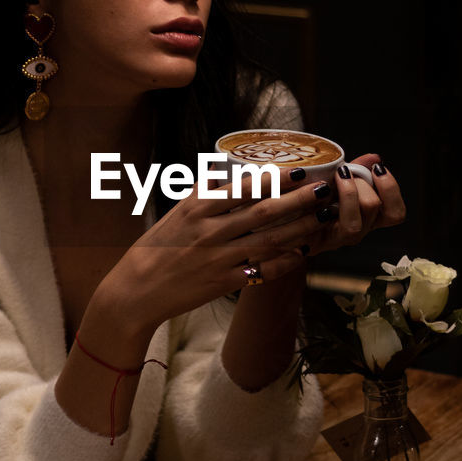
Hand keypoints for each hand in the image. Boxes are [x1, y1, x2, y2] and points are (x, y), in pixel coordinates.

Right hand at [97, 162, 395, 335]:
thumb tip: (229, 173)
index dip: (275, 178)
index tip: (299, 171)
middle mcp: (211, 230)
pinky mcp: (224, 282)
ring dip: (301, 229)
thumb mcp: (177, 213)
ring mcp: (219, 258)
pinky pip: (262, 270)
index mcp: (198, 207)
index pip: (243, 187)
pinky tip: (303, 252)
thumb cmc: (157, 247)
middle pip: (264, 212)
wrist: (137, 289)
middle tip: (324, 190)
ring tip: (323, 218)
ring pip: (269, 240)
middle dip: (298, 200)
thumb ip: (205, 194)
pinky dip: (285, 261)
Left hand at [307, 154, 405, 253]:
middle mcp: (359, 230)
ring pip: (354, 223)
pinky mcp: (317, 243)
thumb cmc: (318, 195)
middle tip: (344, 173)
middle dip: (359, 182)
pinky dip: (323, 206)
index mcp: (370, 216)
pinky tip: (319, 190)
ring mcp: (339, 239)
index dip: (390, 189)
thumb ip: (358, 170)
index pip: (395, 213)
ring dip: (346, 194)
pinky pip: (325, 228)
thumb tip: (374, 158)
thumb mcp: (339, 179)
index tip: (377, 168)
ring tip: (336, 178)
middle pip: (373, 207)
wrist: (290, 214)